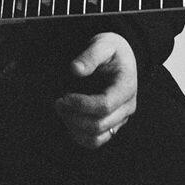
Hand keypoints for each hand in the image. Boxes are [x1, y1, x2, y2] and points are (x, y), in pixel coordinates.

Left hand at [54, 32, 136, 148]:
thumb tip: (75, 69)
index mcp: (127, 86)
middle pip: (99, 124)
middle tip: (57, 102)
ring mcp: (121, 118)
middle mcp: (127, 106)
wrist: (121, 57)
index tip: (64, 97)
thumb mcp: (103, 44)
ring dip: (74, 128)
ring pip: (97, 138)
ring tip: (62, 111)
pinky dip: (79, 135)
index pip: (105, 105)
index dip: (82, 104)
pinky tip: (68, 119)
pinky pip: (96, 140)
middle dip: (74, 116)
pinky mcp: (113, 125)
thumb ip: (90, 55)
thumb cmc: (111, 49)